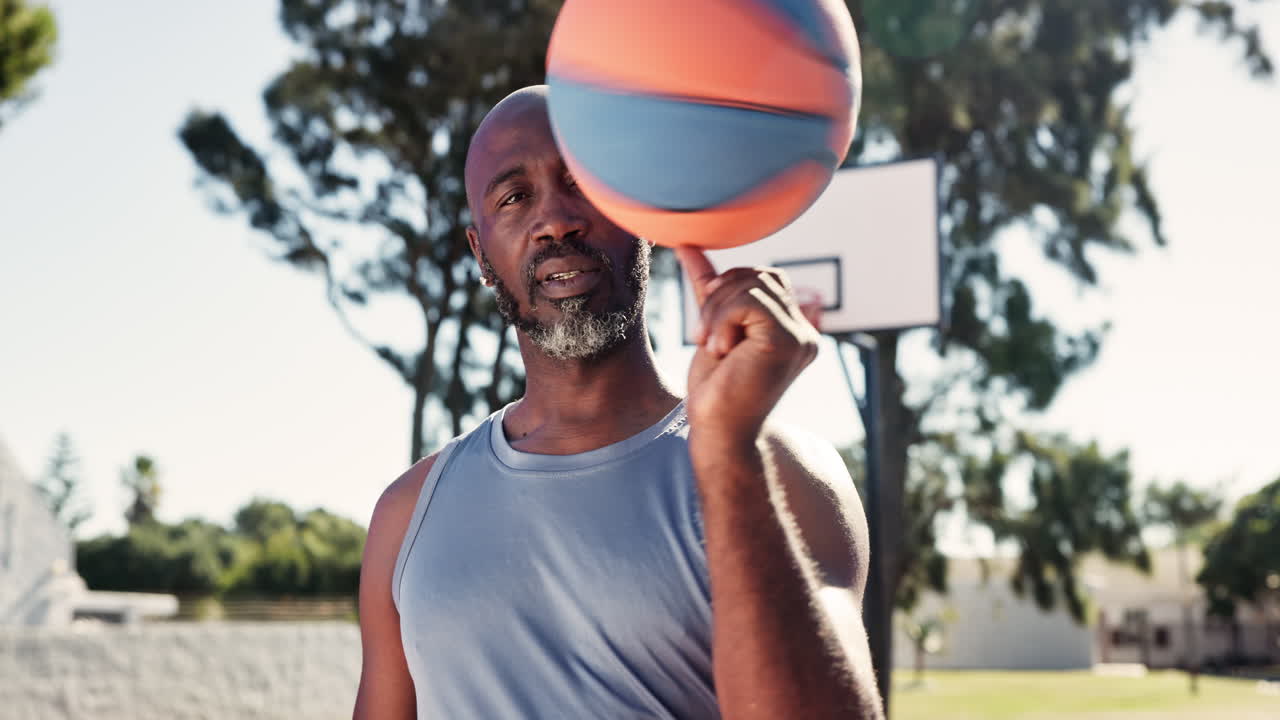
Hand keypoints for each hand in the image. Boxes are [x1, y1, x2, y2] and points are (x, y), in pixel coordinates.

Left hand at [676, 246, 821, 445]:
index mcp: (792, 329)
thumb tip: (688, 245)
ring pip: (754, 284)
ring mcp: (800, 337)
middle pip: (761, 274)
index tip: (709, 326)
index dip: (731, 287)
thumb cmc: (716, 391)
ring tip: (712, 345)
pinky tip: (720, 350)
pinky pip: (750, 300)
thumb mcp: (712, 328)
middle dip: (720, 296)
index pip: (767, 278)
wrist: (718, 433)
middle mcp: (804, 332)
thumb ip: (708, 289)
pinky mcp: (787, 341)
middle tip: (705, 337)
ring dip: (717, 310)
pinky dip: (722, 318)